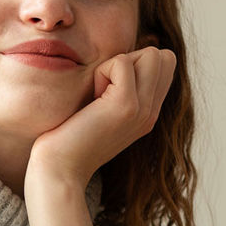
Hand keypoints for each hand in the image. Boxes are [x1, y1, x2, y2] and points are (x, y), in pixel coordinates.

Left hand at [23, 48, 175, 225]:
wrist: (59, 170)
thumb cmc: (69, 138)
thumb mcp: (102, 111)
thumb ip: (119, 89)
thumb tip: (122, 58)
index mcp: (148, 113)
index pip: (165, 64)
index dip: (137, 63)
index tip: (111, 87)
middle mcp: (151, 112)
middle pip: (162, 56)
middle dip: (131, 60)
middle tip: (104, 89)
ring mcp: (143, 110)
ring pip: (151, 55)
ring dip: (118, 64)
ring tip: (99, 93)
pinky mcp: (126, 106)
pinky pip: (122, 62)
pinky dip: (102, 71)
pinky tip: (92, 99)